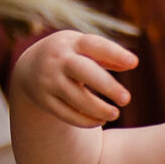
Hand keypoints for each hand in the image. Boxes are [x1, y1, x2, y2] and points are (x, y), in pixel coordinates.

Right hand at [13, 27, 138, 127]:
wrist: (30, 68)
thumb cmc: (69, 56)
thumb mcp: (83, 49)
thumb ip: (106, 56)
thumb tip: (131, 63)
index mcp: (71, 43)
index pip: (94, 45)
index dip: (114, 53)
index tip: (134, 63)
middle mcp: (58, 60)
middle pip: (84, 72)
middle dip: (107, 86)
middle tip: (127, 99)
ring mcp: (49, 80)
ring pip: (76, 98)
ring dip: (98, 109)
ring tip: (115, 114)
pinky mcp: (44, 100)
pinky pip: (66, 114)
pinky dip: (85, 120)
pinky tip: (100, 120)